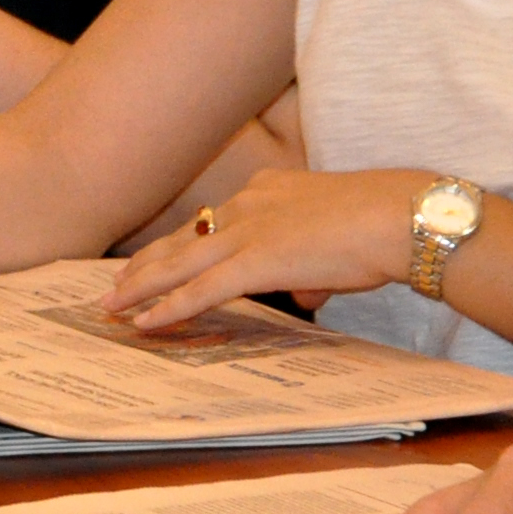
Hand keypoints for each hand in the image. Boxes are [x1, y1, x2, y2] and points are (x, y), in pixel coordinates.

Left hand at [103, 167, 430, 330]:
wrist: (402, 216)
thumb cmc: (383, 227)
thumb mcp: (338, 244)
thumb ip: (313, 271)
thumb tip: (308, 298)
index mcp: (268, 190)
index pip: (213, 220)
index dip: (183, 242)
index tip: (160, 256)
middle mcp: (248, 204)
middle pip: (183, 237)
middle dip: (146, 263)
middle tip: (116, 281)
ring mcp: (248, 232)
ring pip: (178, 263)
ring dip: (141, 286)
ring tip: (111, 304)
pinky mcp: (255, 261)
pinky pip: (200, 290)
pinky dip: (169, 308)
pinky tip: (144, 322)